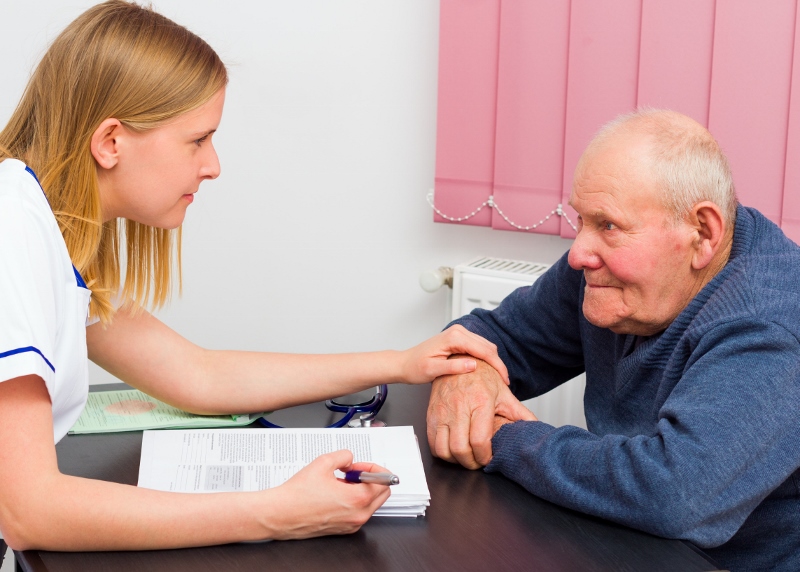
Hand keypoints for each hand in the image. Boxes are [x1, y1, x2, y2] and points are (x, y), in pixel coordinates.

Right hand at [265, 450, 391, 539]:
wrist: (281, 513)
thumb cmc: (298, 494)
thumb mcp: (323, 462)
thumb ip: (344, 455)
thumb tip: (350, 458)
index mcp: (358, 499)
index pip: (384, 481)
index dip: (372, 467)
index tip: (359, 465)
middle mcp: (358, 515)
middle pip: (382, 493)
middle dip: (370, 478)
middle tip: (353, 472)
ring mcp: (352, 524)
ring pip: (371, 503)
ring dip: (361, 489)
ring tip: (340, 483)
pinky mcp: (344, 529)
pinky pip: (359, 512)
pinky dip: (354, 501)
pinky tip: (335, 494)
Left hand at [399, 325, 509, 384]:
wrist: (405, 363)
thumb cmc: (415, 367)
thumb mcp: (433, 370)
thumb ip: (453, 367)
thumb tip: (473, 365)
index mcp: (454, 337)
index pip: (484, 350)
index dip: (497, 366)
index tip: (505, 380)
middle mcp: (458, 331)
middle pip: (488, 346)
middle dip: (498, 363)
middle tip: (505, 382)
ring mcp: (459, 334)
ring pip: (485, 346)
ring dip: (493, 361)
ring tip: (499, 378)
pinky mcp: (459, 339)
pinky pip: (478, 347)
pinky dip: (486, 358)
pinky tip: (488, 371)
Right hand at [427, 360, 536, 468]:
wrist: (460, 359)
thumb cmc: (481, 376)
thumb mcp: (503, 393)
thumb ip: (520, 413)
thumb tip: (535, 427)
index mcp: (480, 401)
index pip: (480, 440)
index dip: (485, 457)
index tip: (488, 458)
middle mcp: (459, 406)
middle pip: (460, 448)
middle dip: (470, 463)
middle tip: (477, 462)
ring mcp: (443, 410)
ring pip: (443, 448)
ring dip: (455, 460)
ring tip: (465, 457)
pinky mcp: (431, 413)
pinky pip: (431, 441)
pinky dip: (441, 452)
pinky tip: (451, 449)